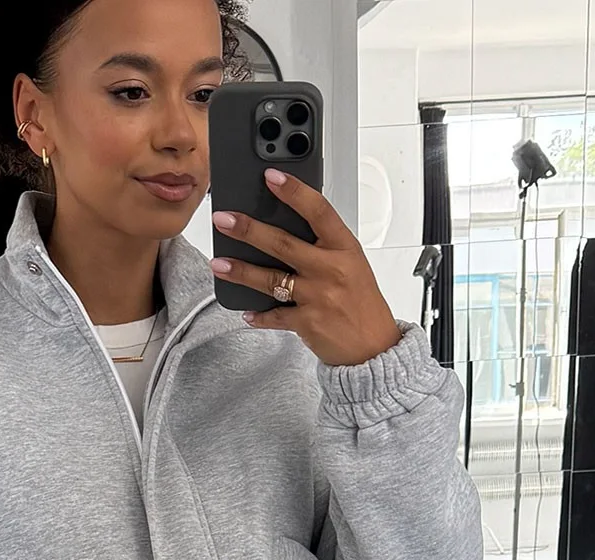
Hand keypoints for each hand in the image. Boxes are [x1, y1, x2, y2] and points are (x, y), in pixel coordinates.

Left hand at [210, 168, 400, 366]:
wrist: (374, 347)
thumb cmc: (362, 302)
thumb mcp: (352, 264)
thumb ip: (324, 246)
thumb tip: (288, 227)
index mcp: (344, 248)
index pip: (318, 211)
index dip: (294, 192)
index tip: (271, 177)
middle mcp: (330, 269)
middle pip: (283, 243)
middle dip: (248, 229)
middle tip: (224, 219)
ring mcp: (317, 296)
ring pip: (271, 279)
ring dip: (241, 271)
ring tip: (220, 263)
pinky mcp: (307, 322)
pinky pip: (275, 316)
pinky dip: (259, 315)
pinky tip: (246, 312)